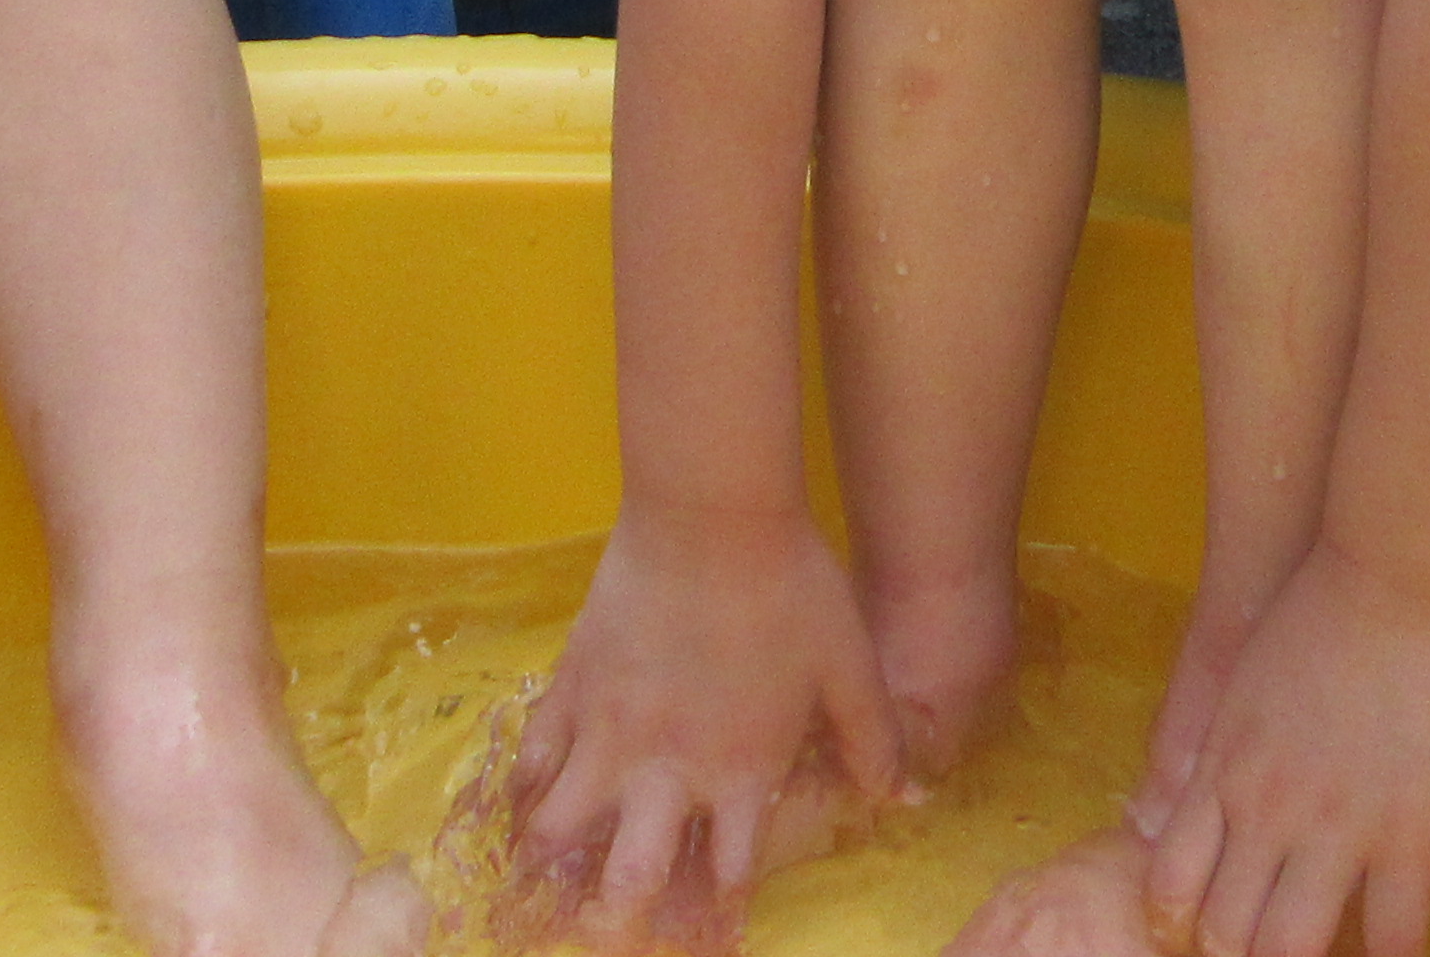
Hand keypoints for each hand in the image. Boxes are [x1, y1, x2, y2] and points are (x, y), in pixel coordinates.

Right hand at [510, 502, 905, 927]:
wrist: (711, 514)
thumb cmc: (791, 586)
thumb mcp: (850, 665)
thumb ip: (873, 739)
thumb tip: (906, 799)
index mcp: (741, 772)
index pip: (728, 872)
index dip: (721, 902)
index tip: (711, 915)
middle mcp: (669, 770)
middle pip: (632, 874)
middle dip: (621, 912)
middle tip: (610, 926)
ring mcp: (610, 731)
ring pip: (563, 827)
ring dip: (556, 861)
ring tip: (544, 880)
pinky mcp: (571, 686)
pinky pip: (534, 756)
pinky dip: (525, 789)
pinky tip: (523, 802)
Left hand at [1132, 541, 1429, 956]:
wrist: (1391, 573)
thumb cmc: (1313, 607)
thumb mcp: (1235, 683)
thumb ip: (1209, 752)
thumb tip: (1175, 807)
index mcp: (1219, 772)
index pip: (1171, 884)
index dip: (1184, 925)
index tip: (1208, 932)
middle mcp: (1264, 812)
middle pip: (1226, 932)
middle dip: (1239, 956)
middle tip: (1265, 950)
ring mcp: (1335, 827)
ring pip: (1291, 948)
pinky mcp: (1409, 829)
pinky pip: (1396, 931)